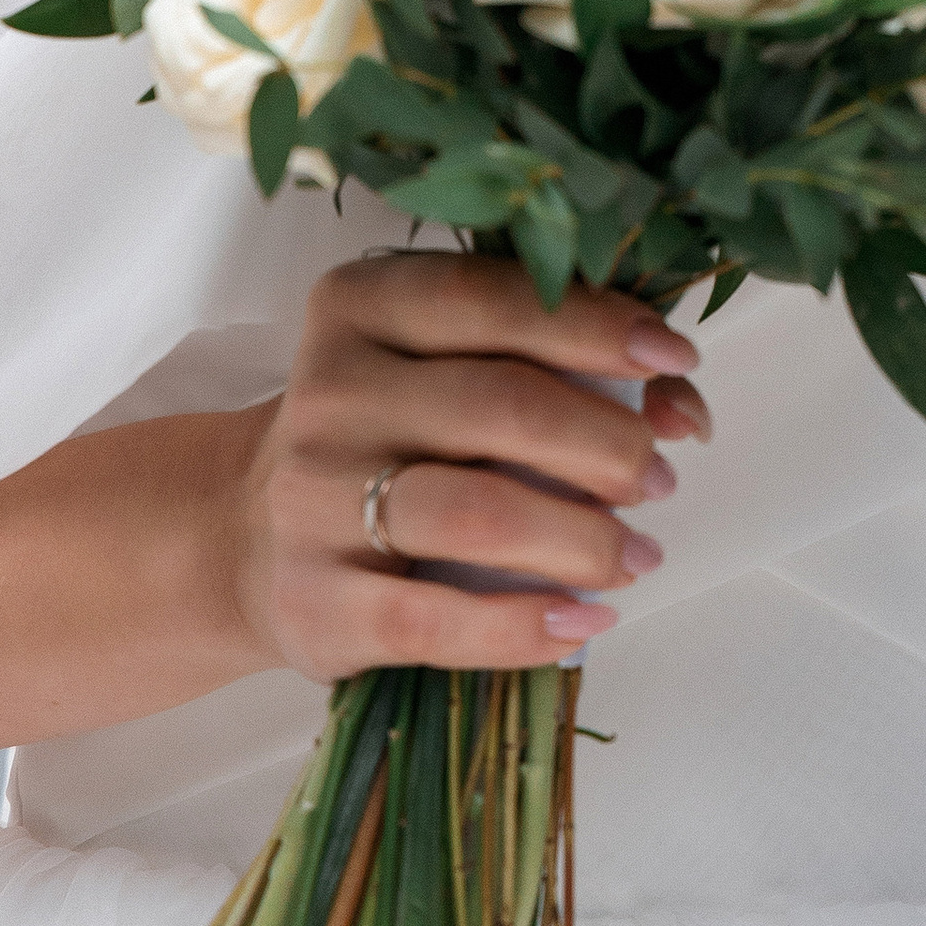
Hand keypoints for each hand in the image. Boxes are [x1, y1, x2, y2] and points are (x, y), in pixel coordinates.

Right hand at [231, 253, 705, 677]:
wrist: (245, 537)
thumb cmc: (386, 442)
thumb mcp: (445, 373)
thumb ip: (557, 365)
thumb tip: (680, 408)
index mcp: (361, 308)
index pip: (490, 298)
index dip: (596, 325)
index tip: (674, 357)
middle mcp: (328, 393)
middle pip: (500, 406)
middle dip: (607, 445)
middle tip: (657, 478)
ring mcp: (313, 500)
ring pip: (476, 513)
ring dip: (583, 538)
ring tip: (636, 556)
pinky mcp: (314, 602)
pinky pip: (437, 622)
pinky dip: (527, 627)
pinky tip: (584, 620)